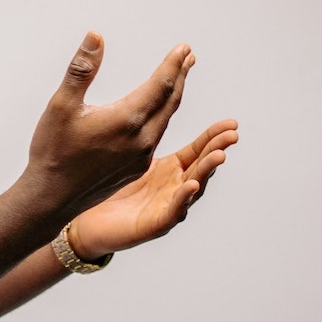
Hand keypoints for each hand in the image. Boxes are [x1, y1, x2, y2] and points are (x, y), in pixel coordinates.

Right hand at [22, 32, 194, 217]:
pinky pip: (157, 137)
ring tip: (178, 78)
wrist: (51, 198)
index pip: (161, 85)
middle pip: (170, 101)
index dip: (173, 64)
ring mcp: (141, 156)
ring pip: (165, 120)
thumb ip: (82, 69)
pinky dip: (163, 117)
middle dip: (180, 76)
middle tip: (188, 57)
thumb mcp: (61, 105)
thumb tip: (96, 36)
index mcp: (126, 120)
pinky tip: (158, 112)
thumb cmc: (53, 151)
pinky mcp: (137, 168)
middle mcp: (141, 139)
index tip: (184, 48)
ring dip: (173, 96)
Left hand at [68, 119, 238, 257]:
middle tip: (232, 135)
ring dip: (207, 171)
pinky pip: (173, 211)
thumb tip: (142, 97)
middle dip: (217, 149)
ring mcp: (167, 206)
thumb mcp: (127, 154)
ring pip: (193, 188)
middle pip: (201, 166)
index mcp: (171, 169)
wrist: (89, 223)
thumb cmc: (108, 189)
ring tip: (218, 155)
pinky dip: (184, 199)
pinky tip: (191, 184)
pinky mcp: (154, 225)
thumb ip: (139, 131)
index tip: (231, 123)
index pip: (197, 150)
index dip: (214, 137)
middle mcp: (175, 188)